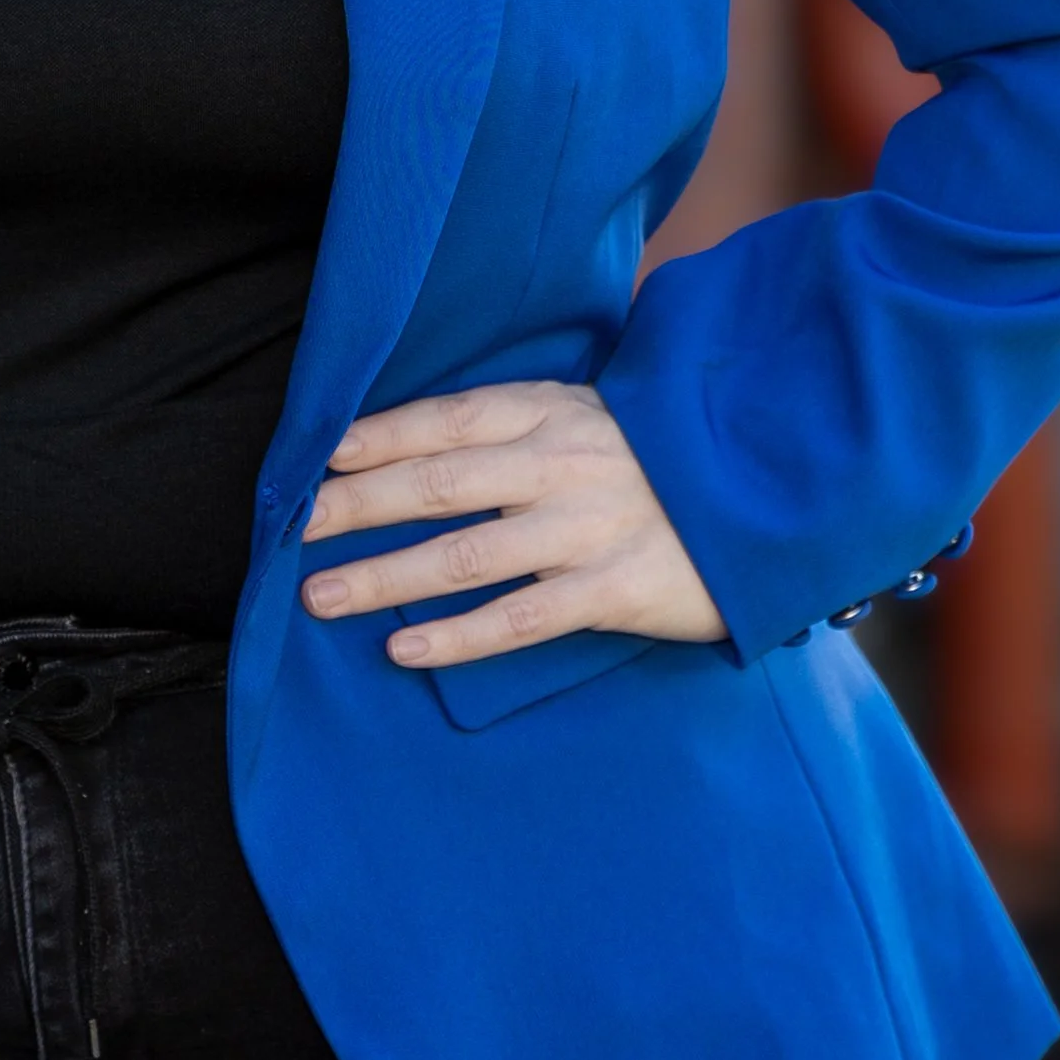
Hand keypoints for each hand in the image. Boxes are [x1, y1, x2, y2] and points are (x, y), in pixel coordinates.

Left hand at [298, 380, 726, 666]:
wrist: (766, 497)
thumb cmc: (658, 459)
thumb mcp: (590, 415)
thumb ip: (516, 425)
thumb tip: (421, 440)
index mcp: (550, 411)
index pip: (443, 418)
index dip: (374, 435)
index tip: (315, 454)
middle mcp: (559, 463)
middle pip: (436, 482)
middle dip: (356, 505)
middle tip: (292, 527)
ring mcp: (585, 527)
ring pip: (463, 555)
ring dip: (384, 576)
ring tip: (321, 596)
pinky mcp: (614, 589)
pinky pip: (520, 618)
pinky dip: (458, 635)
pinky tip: (406, 648)